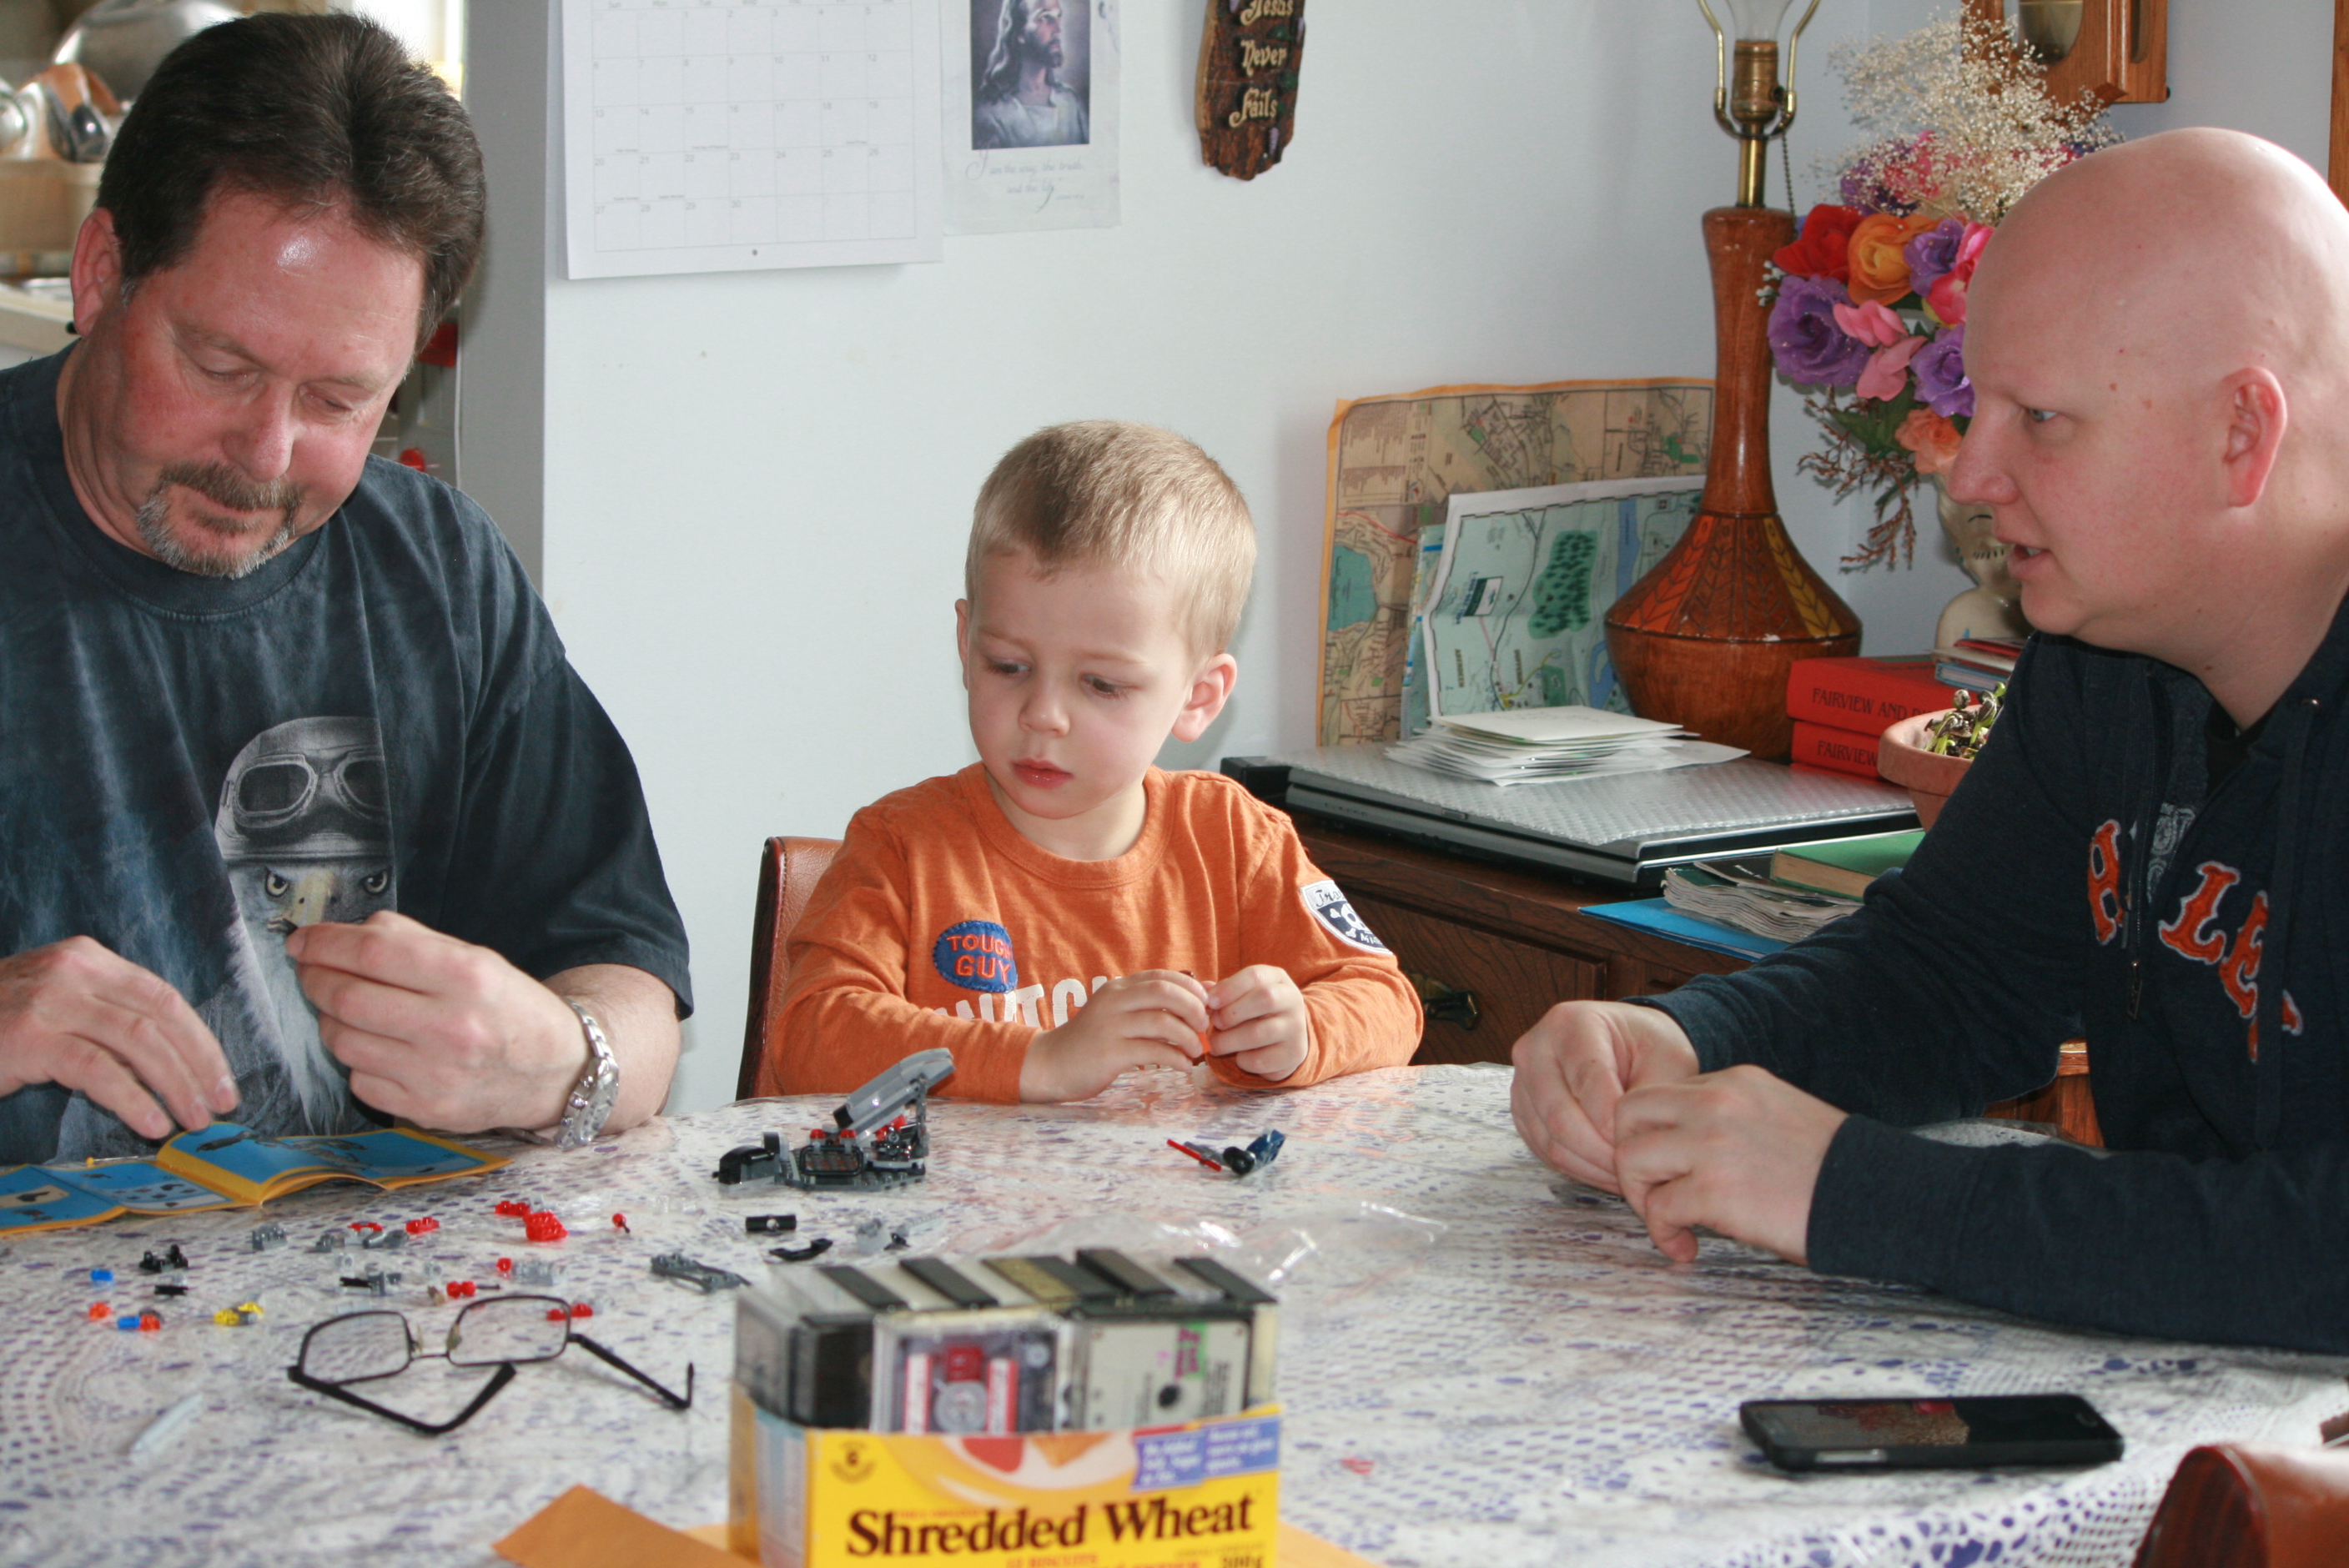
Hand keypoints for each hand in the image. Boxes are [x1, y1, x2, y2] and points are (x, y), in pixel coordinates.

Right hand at [0, 937, 236, 1140]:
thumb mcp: (57, 1004)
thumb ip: (106, 1015)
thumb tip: (174, 1061)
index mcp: (89, 959)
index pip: (164, 998)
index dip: (201, 1041)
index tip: (222, 1078)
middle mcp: (74, 970)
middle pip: (160, 1018)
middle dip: (199, 1065)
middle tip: (220, 1104)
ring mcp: (50, 1000)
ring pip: (138, 1042)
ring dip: (175, 1085)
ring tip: (192, 1120)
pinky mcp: (30, 1036)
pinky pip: (98, 1069)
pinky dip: (133, 1099)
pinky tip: (151, 1123)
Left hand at [285, 911, 582, 1132]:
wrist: (556, 1070)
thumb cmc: (508, 1008)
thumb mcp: (476, 959)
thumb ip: (411, 941)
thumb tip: (341, 935)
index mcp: (468, 976)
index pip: (372, 952)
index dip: (325, 943)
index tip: (302, 940)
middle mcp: (453, 1026)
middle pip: (347, 998)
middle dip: (315, 979)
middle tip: (311, 972)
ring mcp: (437, 1074)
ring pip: (344, 1042)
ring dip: (331, 1020)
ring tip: (349, 1011)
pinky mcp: (426, 1109)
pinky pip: (360, 1081)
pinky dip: (358, 1060)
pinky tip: (380, 1049)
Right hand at [1020, 969, 1207, 1102]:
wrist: (1050, 1064)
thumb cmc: (1092, 1040)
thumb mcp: (1119, 1013)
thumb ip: (1153, 1003)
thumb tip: (1203, 991)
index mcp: (1118, 988)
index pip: (1161, 977)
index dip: (1190, 987)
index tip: (1206, 1004)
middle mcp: (1114, 1002)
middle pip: (1164, 993)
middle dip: (1193, 1007)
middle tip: (1204, 1025)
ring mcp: (1110, 1027)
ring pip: (1161, 1023)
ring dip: (1187, 1037)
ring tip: (1196, 1050)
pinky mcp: (1109, 1054)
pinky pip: (1152, 1052)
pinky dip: (1175, 1059)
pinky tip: (1183, 1067)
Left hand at [1205, 965, 1309, 1081]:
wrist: (1286, 1038)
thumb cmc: (1255, 1011)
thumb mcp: (1242, 994)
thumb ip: (1221, 992)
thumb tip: (1202, 990)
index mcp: (1277, 978)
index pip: (1255, 976)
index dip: (1229, 988)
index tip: (1210, 1002)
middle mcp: (1292, 1000)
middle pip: (1265, 999)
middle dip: (1231, 1013)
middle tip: (1215, 1023)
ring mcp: (1296, 1028)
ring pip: (1259, 1033)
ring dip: (1229, 1041)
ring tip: (1216, 1045)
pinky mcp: (1293, 1055)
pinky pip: (1260, 1059)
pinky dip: (1242, 1060)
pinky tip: (1239, 1056)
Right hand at [1510, 1000, 1699, 1190]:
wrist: (1627, 1044)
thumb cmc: (1647, 1047)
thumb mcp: (1667, 1061)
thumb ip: (1650, 1098)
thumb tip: (1633, 1143)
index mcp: (1570, 1023)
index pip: (1586, 1081)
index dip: (1612, 1122)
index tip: (1639, 1147)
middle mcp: (1535, 1049)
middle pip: (1559, 1115)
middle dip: (1600, 1152)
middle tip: (1633, 1170)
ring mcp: (1522, 1082)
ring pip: (1550, 1140)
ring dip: (1590, 1166)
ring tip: (1625, 1174)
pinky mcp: (1523, 1111)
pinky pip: (1544, 1150)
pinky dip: (1577, 1168)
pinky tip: (1607, 1171)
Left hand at [1614, 1065, 1846, 1264]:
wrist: (1879, 1196)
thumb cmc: (1837, 1171)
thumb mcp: (1782, 1119)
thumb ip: (1734, 1122)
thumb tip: (1692, 1155)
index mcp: (1735, 1082)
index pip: (1663, 1096)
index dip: (1657, 1136)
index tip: (1673, 1170)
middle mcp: (1716, 1103)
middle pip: (1629, 1113)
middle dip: (1631, 1155)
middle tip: (1652, 1192)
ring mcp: (1711, 1143)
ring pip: (1631, 1157)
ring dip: (1641, 1196)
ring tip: (1669, 1222)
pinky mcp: (1714, 1189)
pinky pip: (1658, 1208)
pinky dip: (1664, 1233)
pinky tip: (1686, 1248)